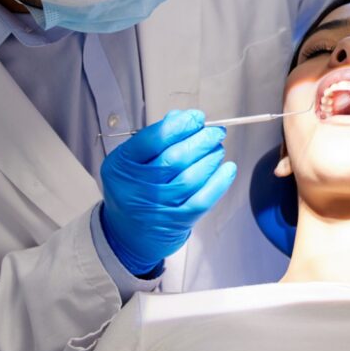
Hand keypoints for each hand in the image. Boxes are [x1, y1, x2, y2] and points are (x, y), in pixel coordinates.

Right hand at [99, 110, 236, 275]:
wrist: (128, 233)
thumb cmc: (132, 188)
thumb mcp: (130, 161)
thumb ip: (153, 138)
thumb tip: (182, 117)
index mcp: (122, 166)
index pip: (152, 140)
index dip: (179, 125)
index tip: (196, 117)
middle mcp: (138, 187)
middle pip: (175, 158)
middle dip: (201, 140)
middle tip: (215, 132)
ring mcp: (158, 206)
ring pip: (191, 177)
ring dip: (211, 158)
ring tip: (218, 149)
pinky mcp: (177, 220)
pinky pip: (202, 199)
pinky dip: (219, 182)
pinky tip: (227, 169)